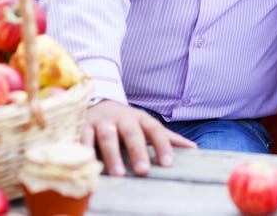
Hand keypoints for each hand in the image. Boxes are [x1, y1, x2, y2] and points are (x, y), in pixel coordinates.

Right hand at [81, 99, 195, 176]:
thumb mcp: (146, 126)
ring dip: (112, 155)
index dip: (162, 145)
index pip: (154, 130)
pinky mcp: (83, 125)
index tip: (168, 163)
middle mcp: (122, 118)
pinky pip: (83, 138)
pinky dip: (85, 151)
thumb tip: (193, 149)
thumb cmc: (126, 122)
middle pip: (131, 133)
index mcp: (140, 118)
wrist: (97, 102)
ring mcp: (102, 121)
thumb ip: (167, 138)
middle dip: (137, 151)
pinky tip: (89, 165)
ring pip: (107, 136)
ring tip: (118, 174)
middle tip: (143, 171)